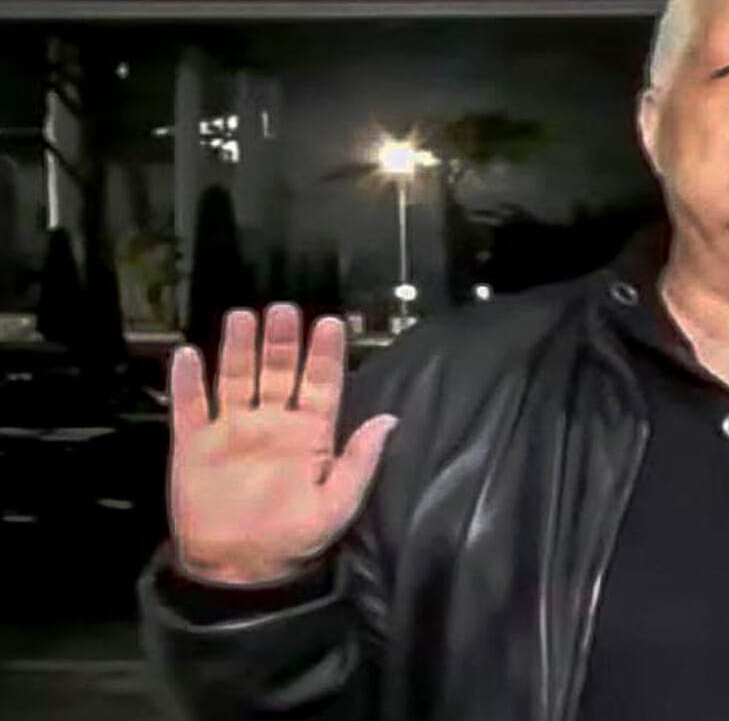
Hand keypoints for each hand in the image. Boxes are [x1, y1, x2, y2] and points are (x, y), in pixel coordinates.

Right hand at [166, 303, 395, 585]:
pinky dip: (188, 381)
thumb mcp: (338, 504)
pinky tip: (188, 355)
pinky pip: (190, 407)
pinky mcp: (195, 445)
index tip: (330, 324)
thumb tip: (389, 420)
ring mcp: (232, 432)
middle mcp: (272, 425)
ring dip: (238, 348)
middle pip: (278, 372)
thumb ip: (361, 460)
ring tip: (243, 318)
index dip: (325, 354)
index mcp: (309, 436)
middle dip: (281, 341)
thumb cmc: (293, 539)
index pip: (321, 384)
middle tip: (285, 310)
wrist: (239, 570)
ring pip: (235, 379)